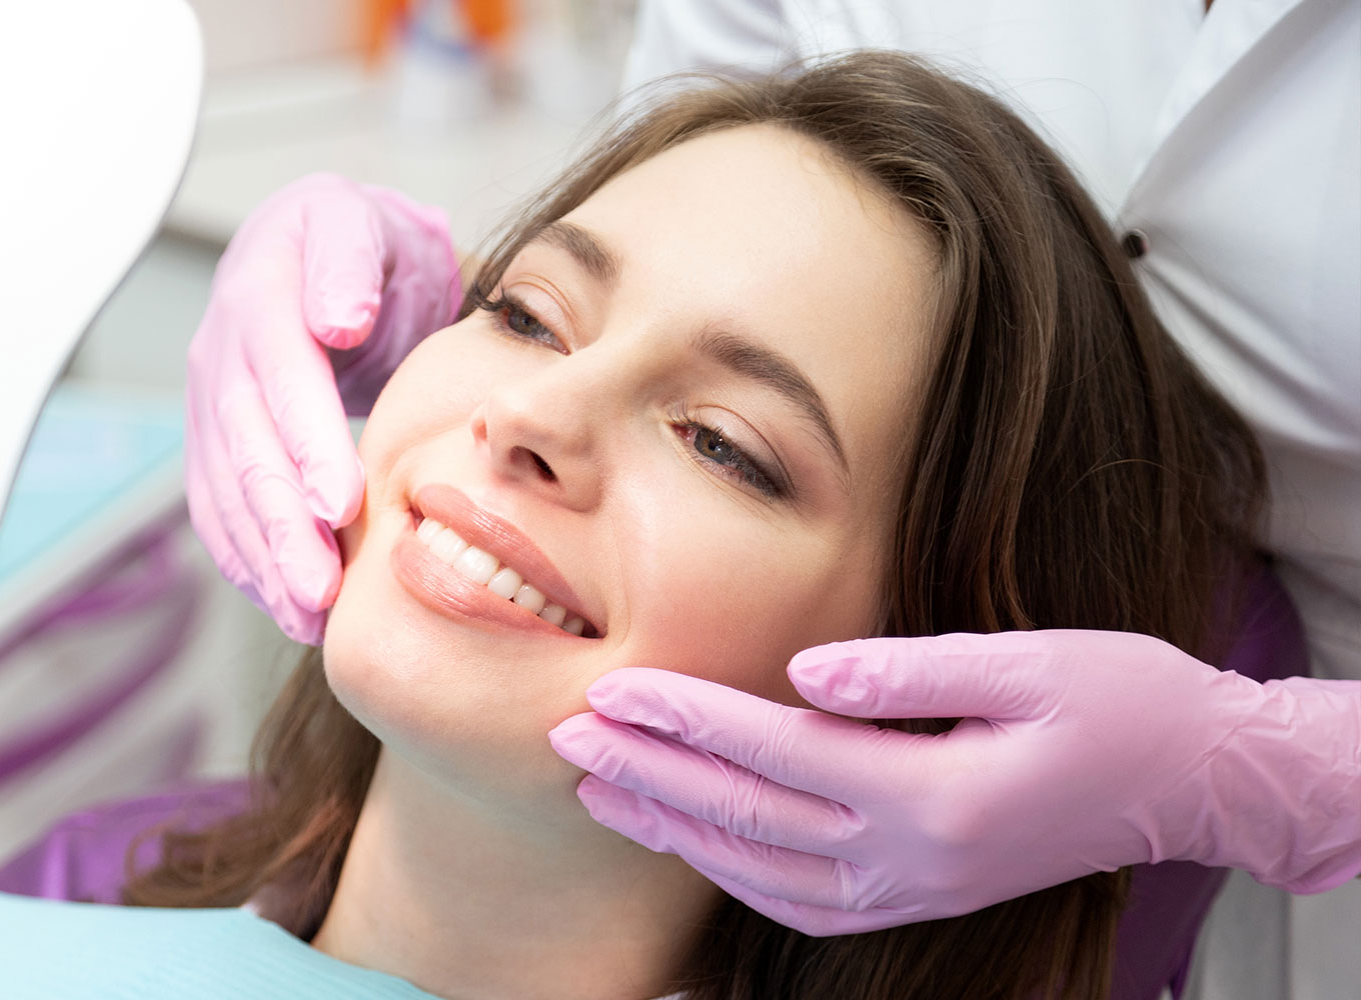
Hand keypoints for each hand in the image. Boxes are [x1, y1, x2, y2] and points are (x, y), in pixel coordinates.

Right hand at [185, 173, 459, 642]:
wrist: (318, 250)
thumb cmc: (356, 242)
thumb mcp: (359, 223)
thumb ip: (347, 262)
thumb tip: (337, 318)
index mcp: (259, 295)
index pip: (279, 375)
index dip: (306, 440)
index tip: (340, 502)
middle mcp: (220, 353)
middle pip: (245, 448)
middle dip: (281, 525)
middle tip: (321, 589)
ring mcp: (209, 402)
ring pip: (226, 491)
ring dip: (264, 560)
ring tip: (308, 616)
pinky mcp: (213, 444)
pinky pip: (220, 511)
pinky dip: (248, 564)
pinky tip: (284, 607)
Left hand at [550, 630, 1360, 935]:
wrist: (1191, 779)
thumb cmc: (1119, 700)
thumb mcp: (1030, 662)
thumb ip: (911, 669)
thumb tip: (802, 667)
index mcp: (937, 796)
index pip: (776, 753)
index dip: (688, 719)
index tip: (614, 687)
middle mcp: (914, 859)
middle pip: (749, 817)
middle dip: (649, 773)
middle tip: (566, 735)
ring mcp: (914, 891)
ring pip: (760, 870)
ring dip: (671, 827)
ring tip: (598, 784)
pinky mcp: (918, 896)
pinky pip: (800, 902)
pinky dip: (730, 872)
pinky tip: (685, 839)